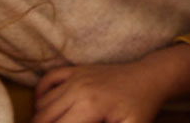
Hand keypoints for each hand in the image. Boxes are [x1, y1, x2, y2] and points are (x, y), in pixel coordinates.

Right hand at [33, 63, 161, 122]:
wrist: (149, 77)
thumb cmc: (141, 107)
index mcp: (90, 107)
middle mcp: (77, 90)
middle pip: (43, 119)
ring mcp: (75, 77)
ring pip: (42, 104)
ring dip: (41, 120)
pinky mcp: (75, 71)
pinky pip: (47, 80)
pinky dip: (40, 96)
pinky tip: (45, 109)